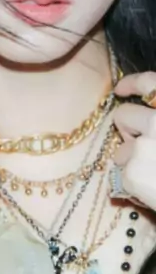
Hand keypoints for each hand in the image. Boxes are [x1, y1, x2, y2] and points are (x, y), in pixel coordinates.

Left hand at [111, 72, 155, 208]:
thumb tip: (149, 117)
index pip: (149, 83)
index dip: (131, 83)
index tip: (120, 90)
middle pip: (123, 115)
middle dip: (127, 131)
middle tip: (141, 148)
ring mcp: (142, 146)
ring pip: (120, 150)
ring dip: (131, 161)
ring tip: (153, 175)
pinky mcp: (131, 172)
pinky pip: (121, 174)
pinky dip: (132, 184)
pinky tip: (151, 190)